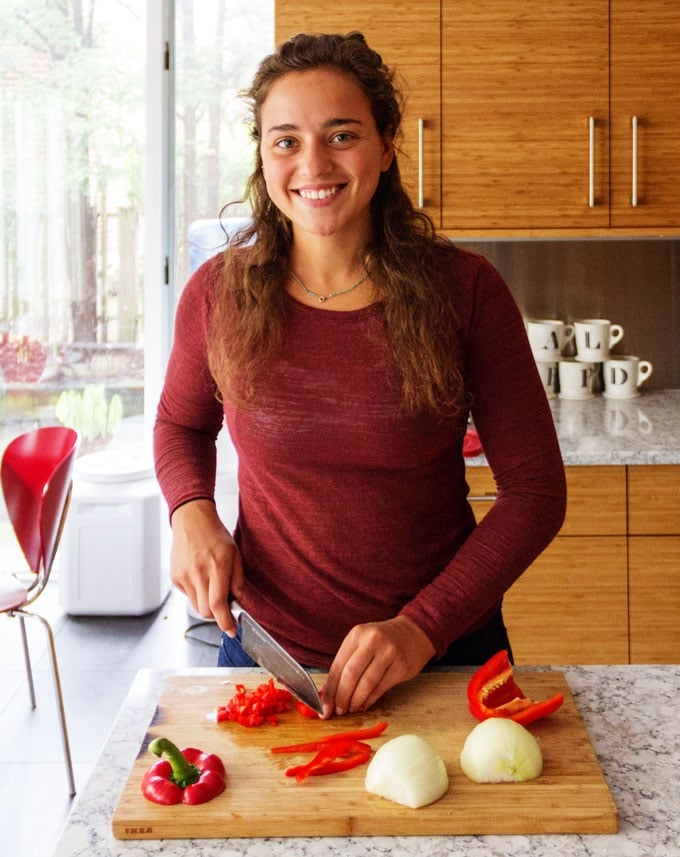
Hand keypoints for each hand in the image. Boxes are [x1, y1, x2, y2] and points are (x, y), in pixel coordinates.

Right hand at [169, 499, 243, 634]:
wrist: (192, 521)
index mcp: (217, 567)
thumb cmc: (216, 536)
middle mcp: (198, 573)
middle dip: (216, 614)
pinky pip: (188, 596)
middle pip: (206, 612)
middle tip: (223, 603)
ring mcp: (184, 576)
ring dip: (206, 603)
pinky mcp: (175, 577)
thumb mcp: (235, 555)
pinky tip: (199, 576)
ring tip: (210, 584)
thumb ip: (238, 581)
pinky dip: (196, 593)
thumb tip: (238, 603)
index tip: (232, 631)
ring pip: (196, 606)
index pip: (218, 604)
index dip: (225, 622)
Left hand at [321, 615, 435, 717]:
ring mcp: (389, 652)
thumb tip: (327, 695)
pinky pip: (381, 688)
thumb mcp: (361, 644)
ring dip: (356, 701)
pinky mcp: (401, 666)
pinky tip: (363, 705)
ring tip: (350, 708)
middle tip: (338, 710)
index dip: (329, 689)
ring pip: (366, 683)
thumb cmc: (381, 642)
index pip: (338, 665)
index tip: (324, 707)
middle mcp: (372, 640)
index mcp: (357, 634)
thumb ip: (345, 665)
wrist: (412, 633)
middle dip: (342, 697)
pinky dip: (369, 700)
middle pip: (351, 675)